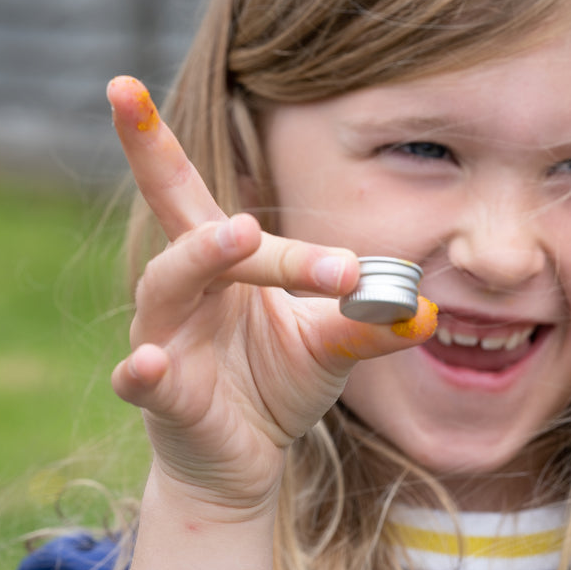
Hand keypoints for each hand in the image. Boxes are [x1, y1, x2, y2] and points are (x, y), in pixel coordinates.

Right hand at [106, 76, 435, 518]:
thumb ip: (368, 324)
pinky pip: (142, 380)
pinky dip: (144, 370)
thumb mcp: (329, 349)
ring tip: (239, 237)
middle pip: (175, 212)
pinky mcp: (161, 397)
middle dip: (153, 152)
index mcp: (224, 264)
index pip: (225, 209)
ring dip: (201, 256)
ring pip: (168, 284)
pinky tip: (148, 362)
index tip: (354, 272)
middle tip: (146, 104)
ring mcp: (164, 337)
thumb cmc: (275, 387)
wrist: (243, 465)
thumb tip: (427, 313)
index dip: (278, 223)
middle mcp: (184, 287)